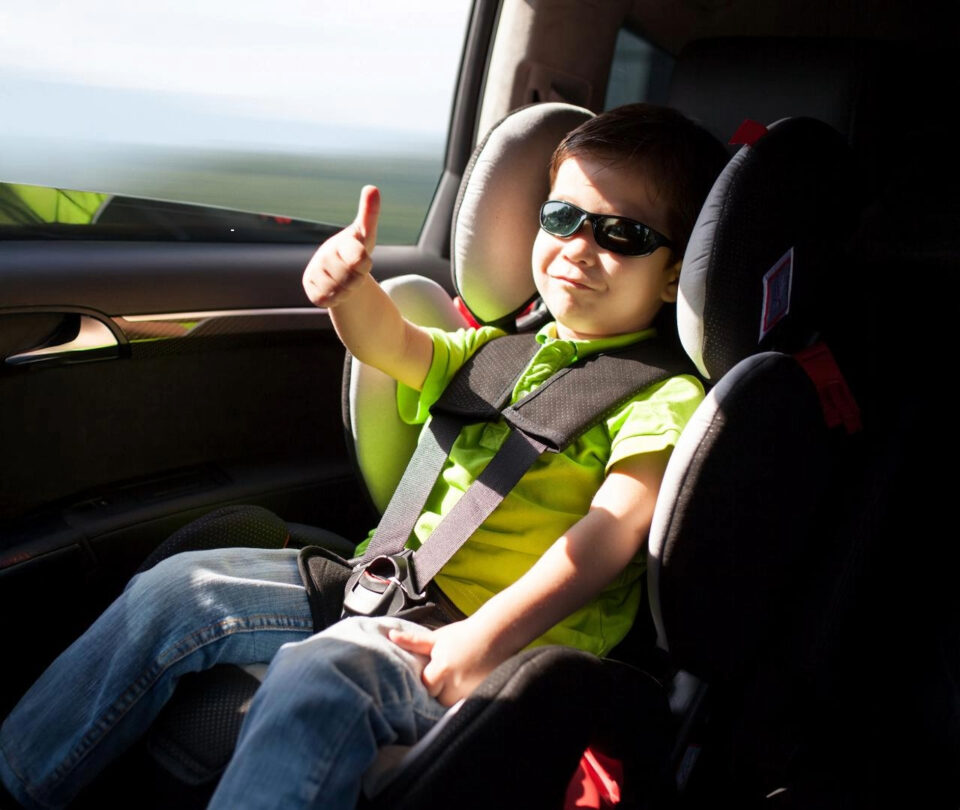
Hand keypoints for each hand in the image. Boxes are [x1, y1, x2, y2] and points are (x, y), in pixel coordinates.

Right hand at [302, 185, 379, 307]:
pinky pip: (331, 301)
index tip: (364, 260)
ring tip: (348, 280)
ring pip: (342, 291)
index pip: (357, 258)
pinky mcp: (312, 292)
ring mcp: (315, 274)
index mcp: (338, 243)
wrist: (339, 272)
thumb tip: (372, 187)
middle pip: (351, 278)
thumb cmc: (355, 250)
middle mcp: (323, 257)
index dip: (364, 263)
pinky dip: (339, 299)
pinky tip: (339, 290)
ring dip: (350, 289)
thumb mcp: (366, 234)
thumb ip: (369, 213)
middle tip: (356, 272)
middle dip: (358, 278)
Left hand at [389, 620, 503, 706]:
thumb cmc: (465, 634)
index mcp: (442, 669)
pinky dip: (466, 697)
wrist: (498, 633)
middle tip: (446, 675)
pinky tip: (469, 683)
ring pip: (453, 704)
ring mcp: (471, 692)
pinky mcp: (484, 695)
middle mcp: (456, 684)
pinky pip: (468, 704)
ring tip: (458, 678)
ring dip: (453, 696)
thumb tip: (391, 636)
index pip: (425, 687)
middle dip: (439, 690)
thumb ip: (413, 642)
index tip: (432, 671)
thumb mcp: (438, 637)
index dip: (427, 680)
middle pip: (438, 700)